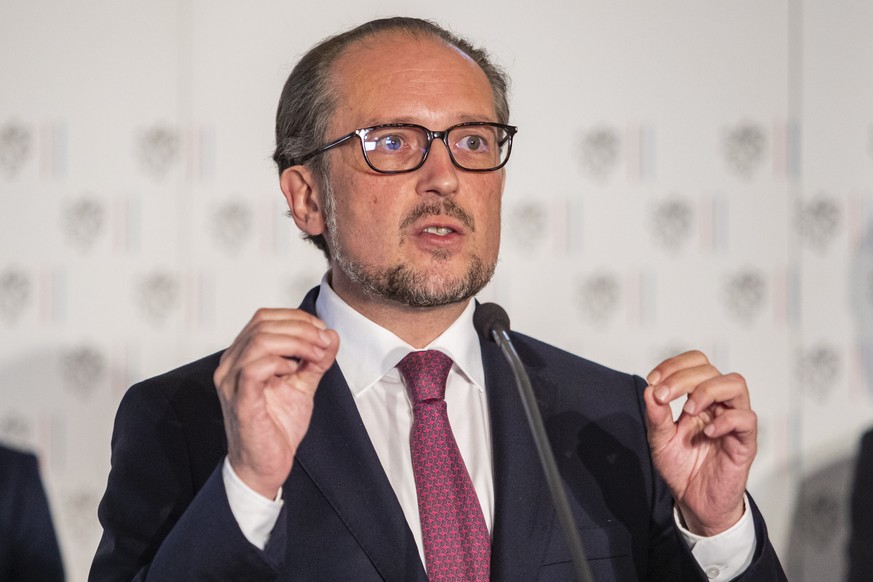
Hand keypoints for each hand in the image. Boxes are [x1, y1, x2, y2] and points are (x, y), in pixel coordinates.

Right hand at [214, 308, 338, 498]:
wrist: (264, 466)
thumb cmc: (276, 427)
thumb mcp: (303, 385)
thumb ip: (316, 360)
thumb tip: (331, 335)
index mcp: (242, 356)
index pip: (264, 318)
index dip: (297, 318)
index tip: (322, 331)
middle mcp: (231, 364)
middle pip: (263, 323)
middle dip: (301, 328)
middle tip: (324, 342)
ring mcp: (231, 381)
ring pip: (260, 340)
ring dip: (296, 342)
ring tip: (315, 356)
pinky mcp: (240, 399)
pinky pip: (254, 367)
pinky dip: (280, 362)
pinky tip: (294, 371)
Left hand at [644, 350, 756, 535]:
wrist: (695, 503)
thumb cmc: (682, 468)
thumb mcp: (660, 441)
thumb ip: (656, 416)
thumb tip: (649, 390)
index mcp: (698, 399)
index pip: (695, 364)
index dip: (674, 366)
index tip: (653, 381)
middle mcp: (717, 405)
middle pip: (710, 369)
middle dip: (682, 378)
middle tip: (664, 396)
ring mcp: (733, 422)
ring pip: (735, 384)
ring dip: (707, 391)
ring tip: (688, 411)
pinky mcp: (745, 442)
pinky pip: (746, 419)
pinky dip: (725, 420)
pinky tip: (707, 432)